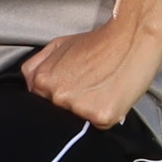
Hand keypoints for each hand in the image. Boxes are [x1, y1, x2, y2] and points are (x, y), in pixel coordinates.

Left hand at [17, 12, 161, 126]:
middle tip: (93, 86)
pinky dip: (109, 114)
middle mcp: (57, 96)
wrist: (132, 37)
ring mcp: (78, 107)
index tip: (74, 89)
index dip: (61, 98)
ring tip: (104, 88)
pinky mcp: (100, 115)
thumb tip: (30, 86)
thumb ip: (38, 66)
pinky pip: (101, 124)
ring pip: (80, 120)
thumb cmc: (98, 42)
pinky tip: (114, 95)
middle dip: (74, 104)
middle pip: (60, 114)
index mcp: (43, 81)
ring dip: (91, 110)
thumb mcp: (58, 45)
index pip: (42, 104)